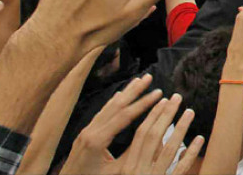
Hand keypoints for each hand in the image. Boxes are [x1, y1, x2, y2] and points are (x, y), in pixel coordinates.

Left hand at [61, 74, 202, 174]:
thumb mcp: (115, 172)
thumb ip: (131, 155)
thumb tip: (152, 139)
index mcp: (98, 140)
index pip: (125, 116)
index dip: (143, 103)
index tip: (158, 93)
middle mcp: (90, 131)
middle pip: (116, 105)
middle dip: (134, 90)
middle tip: (149, 77)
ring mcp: (86, 131)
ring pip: (108, 107)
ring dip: (125, 92)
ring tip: (138, 80)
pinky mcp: (84, 134)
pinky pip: (101, 113)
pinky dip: (113, 102)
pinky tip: (119, 95)